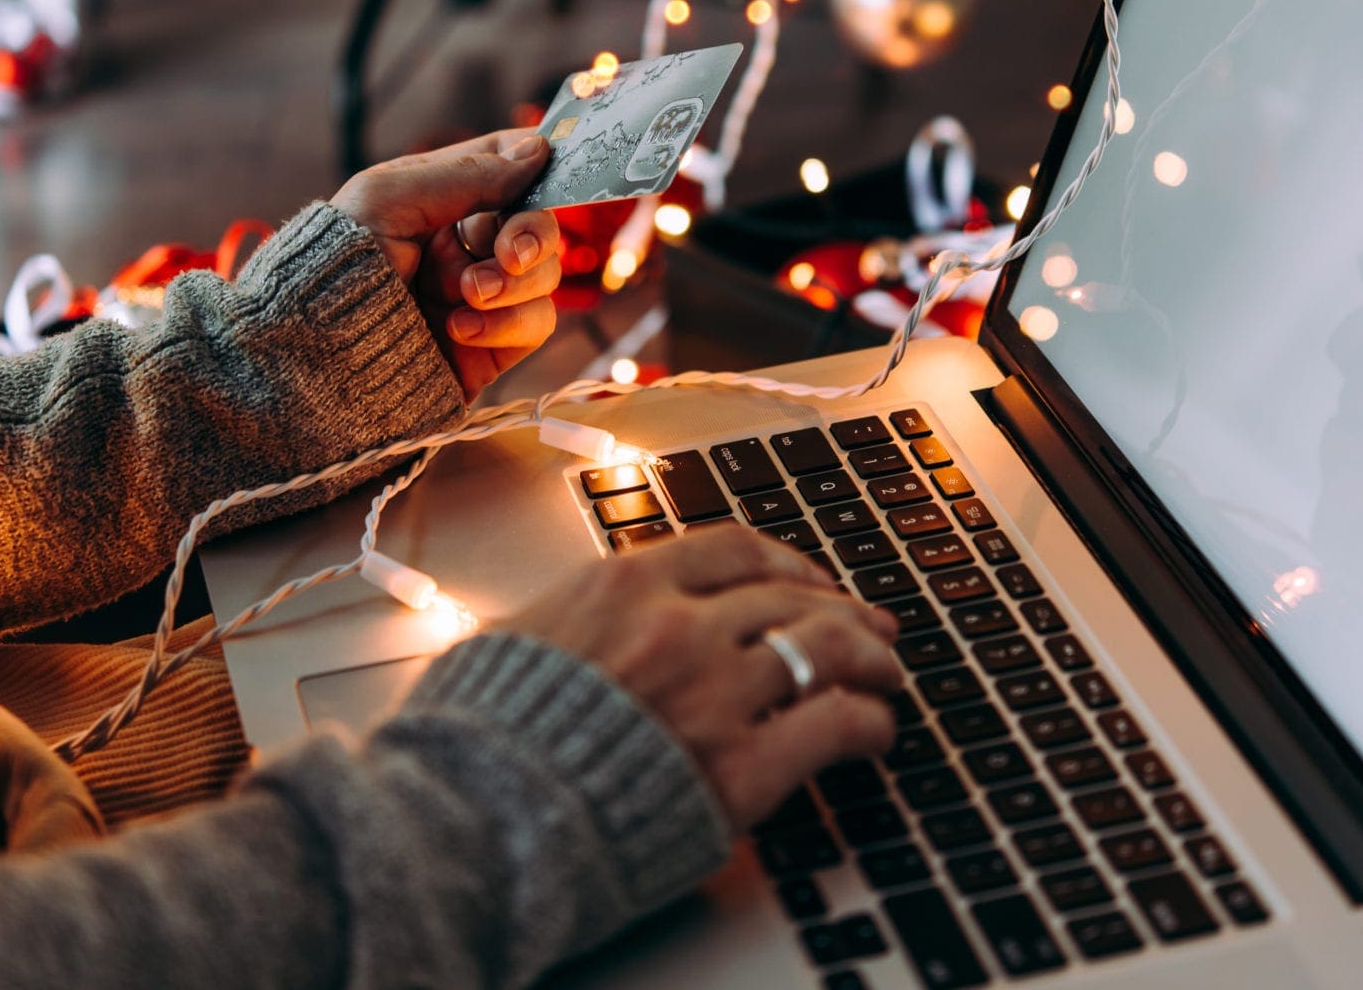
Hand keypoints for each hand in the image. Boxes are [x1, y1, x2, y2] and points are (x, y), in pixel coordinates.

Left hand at [330, 129, 562, 398]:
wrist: (315, 355)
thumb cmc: (335, 265)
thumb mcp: (390, 199)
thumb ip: (468, 174)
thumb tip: (538, 151)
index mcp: (441, 197)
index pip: (509, 165)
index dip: (535, 163)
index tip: (544, 170)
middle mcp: (465, 243)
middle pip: (538, 221)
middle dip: (532, 233)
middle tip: (511, 253)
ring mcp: (482, 295)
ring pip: (545, 273)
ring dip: (512, 282)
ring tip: (465, 296)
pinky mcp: (492, 345)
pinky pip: (536, 322)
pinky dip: (505, 323)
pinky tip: (460, 328)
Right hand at [498, 526, 901, 830]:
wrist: (474, 815)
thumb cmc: (481, 742)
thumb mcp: (514, 642)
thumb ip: (572, 619)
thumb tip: (584, 618)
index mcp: (623, 586)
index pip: (730, 548)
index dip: (784, 561)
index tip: (803, 577)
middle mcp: (680, 624)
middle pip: (790, 596)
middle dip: (840, 609)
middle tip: (869, 625)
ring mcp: (717, 690)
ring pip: (827, 647)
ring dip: (870, 658)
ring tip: (888, 674)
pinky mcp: (743, 764)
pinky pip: (835, 723)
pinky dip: (868, 722)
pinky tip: (876, 731)